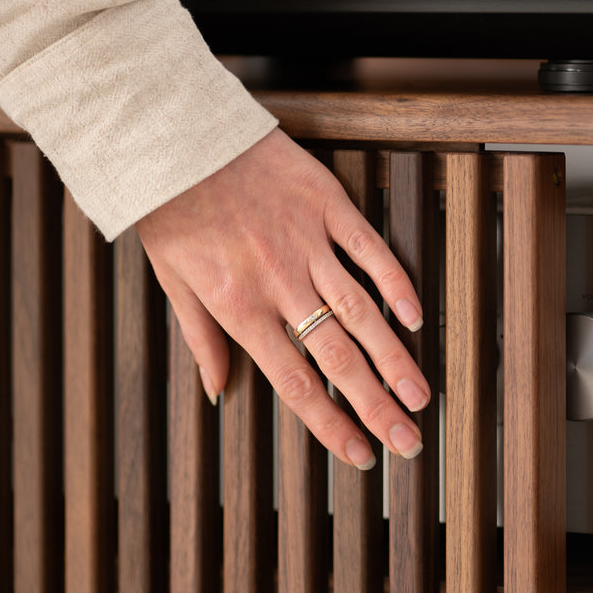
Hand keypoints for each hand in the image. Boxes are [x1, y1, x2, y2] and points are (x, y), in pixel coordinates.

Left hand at [135, 128, 429, 468]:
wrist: (181, 137)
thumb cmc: (172, 209)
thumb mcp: (172, 280)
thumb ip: (201, 338)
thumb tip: (217, 390)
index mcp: (240, 307)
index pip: (295, 381)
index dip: (331, 424)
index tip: (359, 455)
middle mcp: (280, 283)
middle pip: (338, 358)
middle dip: (377, 407)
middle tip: (409, 441)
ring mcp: (308, 243)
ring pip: (362, 312)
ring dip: (395, 358)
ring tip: (420, 396)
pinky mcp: (327, 205)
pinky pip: (370, 250)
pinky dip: (395, 284)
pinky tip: (414, 318)